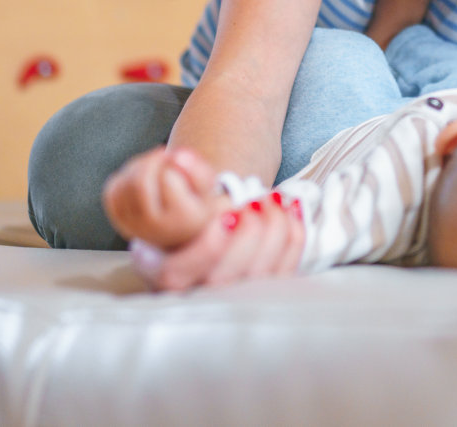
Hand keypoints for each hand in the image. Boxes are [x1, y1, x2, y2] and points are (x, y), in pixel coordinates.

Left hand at [101, 145, 222, 249]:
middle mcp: (156, 229)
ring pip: (126, 184)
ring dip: (139, 165)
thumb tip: (176, 155)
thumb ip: (197, 169)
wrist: (182, 229)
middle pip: (140, 183)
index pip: (167, 178)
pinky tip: (141, 175)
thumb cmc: (196, 201)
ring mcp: (135, 227)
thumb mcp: (207, 186)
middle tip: (163, 154)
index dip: (171, 161)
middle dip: (151, 160)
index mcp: (182, 219)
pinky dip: (125, 176)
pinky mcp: (120, 222)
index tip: (178, 161)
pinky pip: (114, 190)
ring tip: (155, 164)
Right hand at [129, 191, 305, 291]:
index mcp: (162, 272)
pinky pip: (285, 271)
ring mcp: (232, 297)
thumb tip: (182, 159)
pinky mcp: (265, 290)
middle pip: (224, 280)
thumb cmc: (190, 204)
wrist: (212, 218)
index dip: (205, 249)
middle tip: (255, 200)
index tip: (228, 214)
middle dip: (248, 235)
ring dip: (273, 231)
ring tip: (272, 198)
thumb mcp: (174, 195)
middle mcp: (195, 293)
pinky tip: (290, 208)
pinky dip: (293, 237)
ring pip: (259, 278)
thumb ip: (178, 186)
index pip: (175, 275)